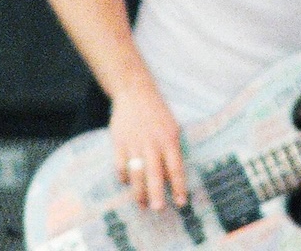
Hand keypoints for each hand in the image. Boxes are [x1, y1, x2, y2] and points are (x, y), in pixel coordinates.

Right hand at [109, 82, 188, 210]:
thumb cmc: (157, 114)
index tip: (181, 203)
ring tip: (142, 204)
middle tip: (158, 209)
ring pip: (136, 173)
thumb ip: (172, 151)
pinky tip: (126, 183)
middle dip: (156, 193)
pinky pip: (120, 165)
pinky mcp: (119, 142)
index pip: (176, 167)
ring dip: (139, 191)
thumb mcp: (172, 129)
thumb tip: (173, 178)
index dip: (179, 187)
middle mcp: (152, 143)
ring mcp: (134, 143)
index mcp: (169, 139)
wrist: (135, 92)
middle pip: (155, 173)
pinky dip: (123, 176)